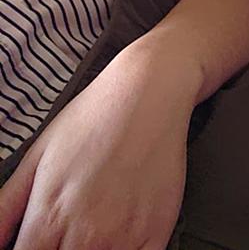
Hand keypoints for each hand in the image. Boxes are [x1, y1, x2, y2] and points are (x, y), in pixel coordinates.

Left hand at [0, 38, 198, 249]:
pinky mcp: (156, 232)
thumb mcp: (36, 155)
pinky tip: (119, 237)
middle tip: (68, 231)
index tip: (40, 245)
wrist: (148, 92)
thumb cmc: (94, 117)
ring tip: (94, 227)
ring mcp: (123, 236)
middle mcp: (84, 234)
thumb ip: (4, 209)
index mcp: (48, 217)